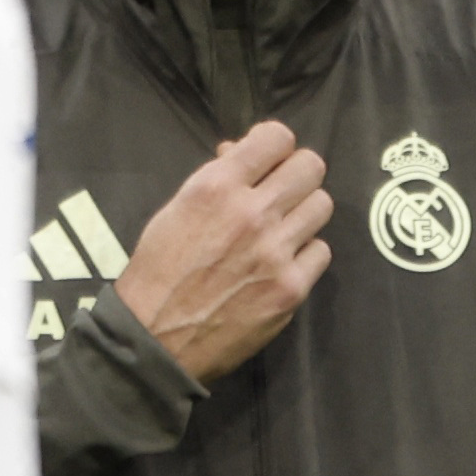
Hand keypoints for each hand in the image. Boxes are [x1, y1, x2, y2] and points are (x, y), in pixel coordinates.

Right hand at [116, 119, 332, 386]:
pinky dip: (305, 253)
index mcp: (216, 187)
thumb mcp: (175, 209)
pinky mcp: (291, 288)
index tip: (269, 162)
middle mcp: (252, 213)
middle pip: (310, 167)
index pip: (277, 137)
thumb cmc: (158, 272)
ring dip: (303, 212)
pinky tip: (283, 263)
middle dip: (296, 174)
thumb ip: (215, 178)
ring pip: (321, 205)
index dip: (275, 147)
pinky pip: (321, 251)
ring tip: (283, 229)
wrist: (154, 338)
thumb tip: (240, 152)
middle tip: (282, 192)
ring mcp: (276, 252)